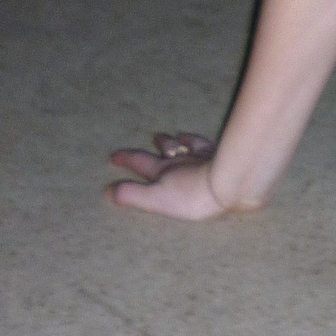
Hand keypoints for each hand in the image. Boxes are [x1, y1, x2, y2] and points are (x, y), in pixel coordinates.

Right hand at [108, 131, 228, 219]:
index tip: (114, 155)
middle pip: (162, 152)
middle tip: (146, 141)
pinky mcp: (217, 157)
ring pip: (181, 145)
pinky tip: (194, 137)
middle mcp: (179, 161)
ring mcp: (199, 157)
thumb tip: (108, 191)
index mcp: (162, 172)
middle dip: (150, 148)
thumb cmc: (191, 196)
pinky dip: (194, 139)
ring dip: (172, 141)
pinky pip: (202, 144)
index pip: (140, 163)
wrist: (228, 183)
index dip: (126, 160)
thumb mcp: (156, 200)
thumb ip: (132, 195)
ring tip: (167, 135)